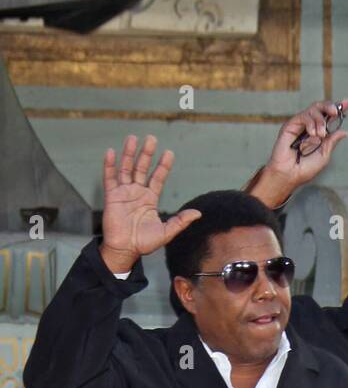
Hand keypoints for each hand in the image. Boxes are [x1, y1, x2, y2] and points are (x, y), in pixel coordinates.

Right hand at [99, 135, 200, 271]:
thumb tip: (198, 213)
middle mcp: (137, 192)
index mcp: (150, 199)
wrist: (125, 249)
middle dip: (146, 153)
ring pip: (126, 168)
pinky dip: (110, 165)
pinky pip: (110, 178)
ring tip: (133, 138)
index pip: (157, 178)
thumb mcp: (166, 232)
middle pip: (142, 168)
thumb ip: (180, 221)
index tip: (169, 153)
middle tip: (152, 138)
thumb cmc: (144, 243)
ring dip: (129, 153)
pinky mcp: (112, 196)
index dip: (163, 166)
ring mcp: (124, 192)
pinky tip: (111, 152)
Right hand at [248, 99, 347, 207]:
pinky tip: (313, 134)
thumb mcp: (324, 156)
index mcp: (318, 133)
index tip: (347, 103)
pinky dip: (311, 124)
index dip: (338, 108)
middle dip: (330, 107)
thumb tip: (344, 131)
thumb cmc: (305, 169)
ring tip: (321, 134)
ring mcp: (300, 125)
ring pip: (313, 110)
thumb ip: (332, 142)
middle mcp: (309, 126)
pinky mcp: (290, 125)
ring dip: (320, 121)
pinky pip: (303, 116)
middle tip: (335, 112)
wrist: (289, 175)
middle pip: (320, 108)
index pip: (328, 117)